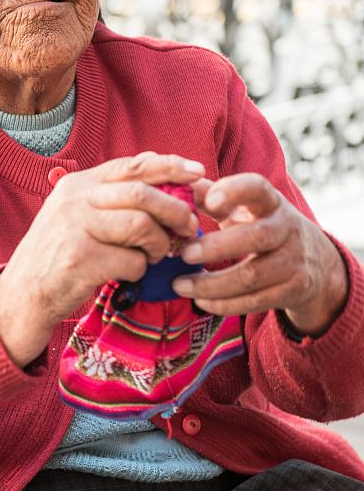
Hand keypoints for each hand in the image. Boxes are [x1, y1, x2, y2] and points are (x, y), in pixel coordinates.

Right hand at [0, 151, 204, 367]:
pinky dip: (140, 270)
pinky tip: (129, 274)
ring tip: (154, 255)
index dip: (170, 166)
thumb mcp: (75, 214)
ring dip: (159, 244)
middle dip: (175, 210)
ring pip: (141, 226)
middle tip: (188, 228)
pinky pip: (132, 261)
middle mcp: (75, 200)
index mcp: (78, 184)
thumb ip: (110, 196)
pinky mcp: (80, 260)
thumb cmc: (59, 253)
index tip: (197, 172)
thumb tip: (164, 178)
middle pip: (141, 193)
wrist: (23, 294)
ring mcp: (75, 229)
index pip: (132, 165)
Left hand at [171, 173, 347, 336]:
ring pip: (252, 276)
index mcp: (271, 201)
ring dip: (212, 284)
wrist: (315, 262)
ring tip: (180, 285)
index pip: (257, 188)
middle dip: (217, 247)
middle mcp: (287, 228)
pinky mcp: (293, 290)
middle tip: (184, 254)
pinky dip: (224, 304)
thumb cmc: (262, 225)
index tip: (209, 202)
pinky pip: (255, 301)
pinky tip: (200, 301)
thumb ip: (209, 196)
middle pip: (256, 237)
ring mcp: (294, 261)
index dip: (234, 191)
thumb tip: (175, 187)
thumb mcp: (244, 207)